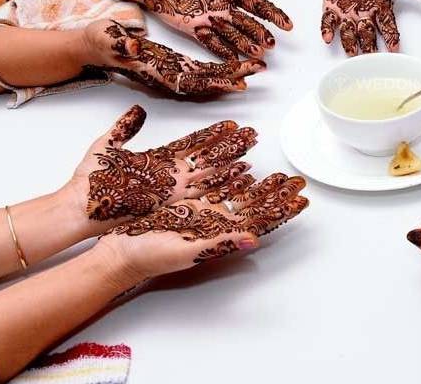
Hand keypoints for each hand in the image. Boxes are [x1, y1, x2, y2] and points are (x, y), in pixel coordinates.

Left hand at [64, 105, 256, 225]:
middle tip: (252, 135)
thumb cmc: (88, 184)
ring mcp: (172, 191)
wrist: (78, 210)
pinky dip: (223, 185)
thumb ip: (124, 129)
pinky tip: (240, 179)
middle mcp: (171, 177)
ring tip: (253, 155)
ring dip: (233, 165)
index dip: (212, 134)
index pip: (193, 144)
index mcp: (159, 162)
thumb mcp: (105, 147)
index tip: (231, 125)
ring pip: (211, 174)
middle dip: (231, 147)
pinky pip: (204, 192)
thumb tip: (137, 111)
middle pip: (208, 158)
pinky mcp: (171, 204)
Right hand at [84, 20, 264, 96]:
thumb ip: (120, 43)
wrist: (93, 46)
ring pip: (207, 76)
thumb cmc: (99, 41)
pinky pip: (201, 71)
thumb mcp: (107, 37)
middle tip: (260, 67)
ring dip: (232, 73)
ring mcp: (170, 72)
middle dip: (234, 76)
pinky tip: (238, 66)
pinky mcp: (173, 66)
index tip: (239, 81)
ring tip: (257, 66)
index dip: (215, 81)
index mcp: (154, 69)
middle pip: (206, 80)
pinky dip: (221, 70)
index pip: (190, 78)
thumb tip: (135, 46)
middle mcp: (166, 75)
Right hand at [98, 174, 307, 278]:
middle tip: (297, 180)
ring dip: (257, 180)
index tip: (302, 199)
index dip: (281, 210)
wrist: (118, 250)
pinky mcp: (184, 199)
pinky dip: (228, 170)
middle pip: (253, 203)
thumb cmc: (149, 257)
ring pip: (236, 190)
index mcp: (219, 234)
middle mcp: (214, 221)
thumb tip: (253, 239)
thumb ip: (219, 243)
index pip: (259, 220)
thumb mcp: (186, 251)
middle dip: (276, 192)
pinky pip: (212, 181)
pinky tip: (241, 162)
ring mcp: (200, 209)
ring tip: (277, 170)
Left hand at [142, 0, 291, 59]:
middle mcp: (224, 6)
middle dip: (260, 34)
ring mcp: (210, 18)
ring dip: (245, 45)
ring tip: (258, 54)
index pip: (257, 3)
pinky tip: (234, 60)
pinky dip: (223, 51)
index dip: (273, 14)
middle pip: (248, 23)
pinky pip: (211, 41)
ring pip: (233, 34)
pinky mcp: (194, 27)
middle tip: (271, 44)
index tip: (287, 25)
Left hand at [320, 0, 420, 54]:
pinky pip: (328, 22)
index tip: (394, 48)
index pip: (388, 26)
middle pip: (367, 35)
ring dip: (350, 43)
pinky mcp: (332, 9)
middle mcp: (365, 16)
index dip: (391, 37)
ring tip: (352, 52)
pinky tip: (328, 38)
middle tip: (371, 57)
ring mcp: (347, 14)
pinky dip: (327, 30)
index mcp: (381, 10)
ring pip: (349, 33)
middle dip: (369, 47)